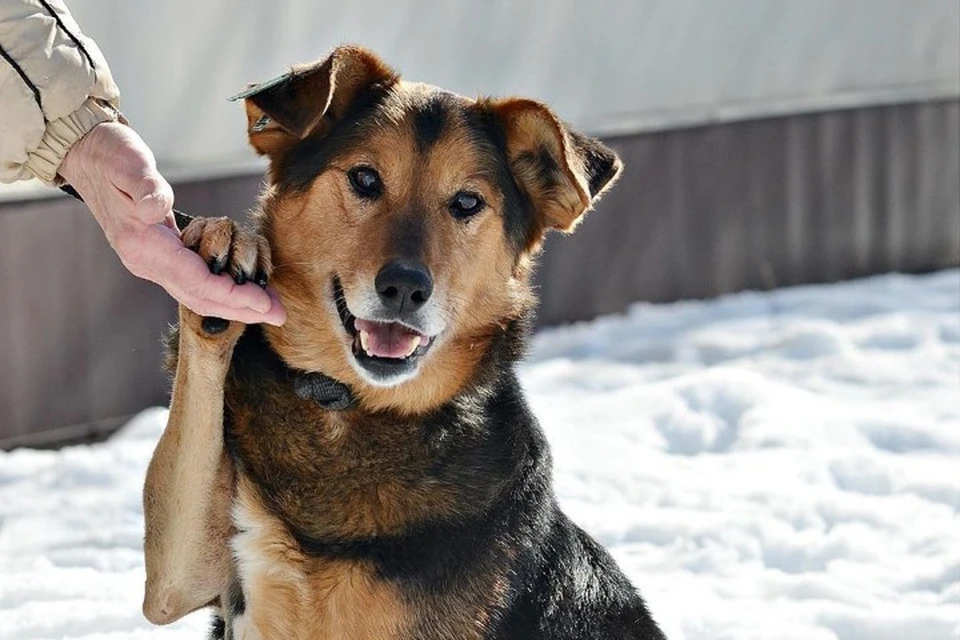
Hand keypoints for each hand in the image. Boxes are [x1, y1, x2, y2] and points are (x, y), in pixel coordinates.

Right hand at [58, 122, 285, 325]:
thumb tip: (158, 210)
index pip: (197, 282)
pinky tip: (244, 290)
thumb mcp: (128, 161)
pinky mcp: (158, 255)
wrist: (85, 154)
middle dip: (242, 309)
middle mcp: (146, 261)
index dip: (234, 295)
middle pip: (201, 298)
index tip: (265, 302)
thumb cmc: (111, 154)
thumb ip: (146, 186)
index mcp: (143, 246)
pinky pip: (194, 282)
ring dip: (235, 305)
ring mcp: (150, 261)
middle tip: (280, 314)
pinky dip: (222, 290)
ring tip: (269, 308)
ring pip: (198, 294)